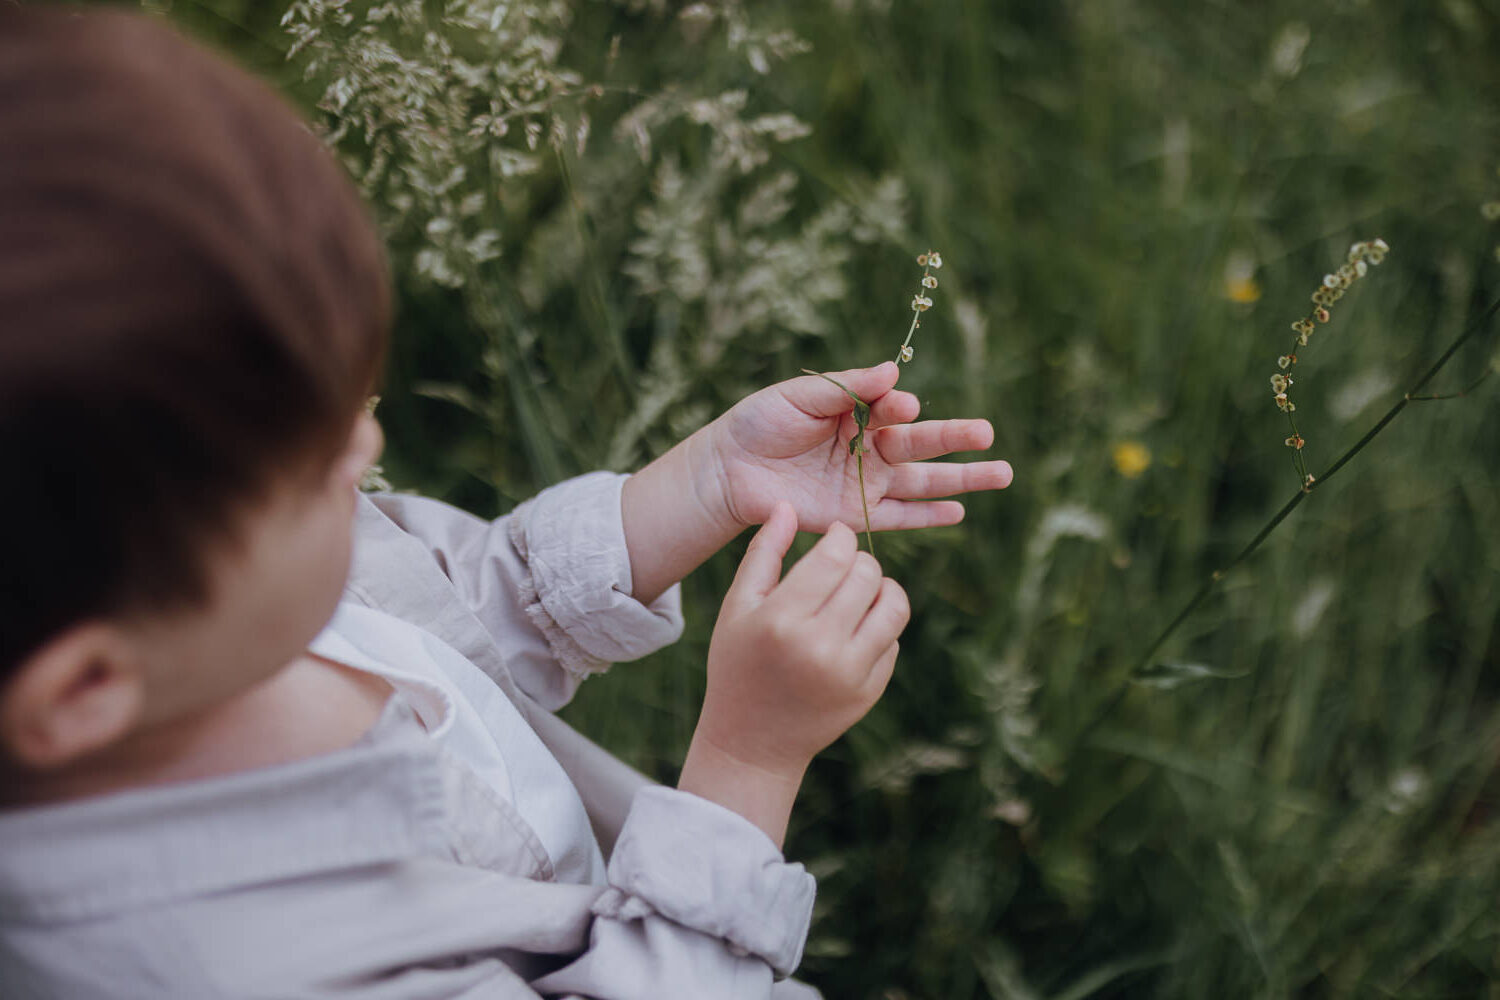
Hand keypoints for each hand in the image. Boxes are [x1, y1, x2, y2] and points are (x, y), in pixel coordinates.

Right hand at [679, 504, 908, 843]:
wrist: (752, 741)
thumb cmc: (738, 664)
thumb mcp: (737, 607)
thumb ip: (764, 553)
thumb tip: (787, 505)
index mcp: (781, 620)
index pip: (835, 556)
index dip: (841, 537)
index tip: (834, 538)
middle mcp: (820, 646)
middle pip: (868, 574)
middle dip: (858, 561)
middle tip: (842, 568)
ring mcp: (850, 673)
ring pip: (894, 605)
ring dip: (881, 589)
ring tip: (859, 591)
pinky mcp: (869, 692)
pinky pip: (893, 640)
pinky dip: (880, 626)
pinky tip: (853, 630)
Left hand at [705, 361, 1012, 533]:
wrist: (729, 470)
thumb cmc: (760, 424)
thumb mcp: (802, 396)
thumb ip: (848, 387)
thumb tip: (895, 372)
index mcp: (858, 414)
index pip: (894, 410)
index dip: (900, 408)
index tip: (900, 405)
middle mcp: (869, 449)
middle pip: (921, 445)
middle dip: (955, 439)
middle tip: (988, 435)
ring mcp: (865, 484)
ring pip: (922, 482)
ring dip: (961, 479)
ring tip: (1001, 474)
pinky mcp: (855, 516)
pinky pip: (899, 517)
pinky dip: (928, 516)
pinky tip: (959, 513)